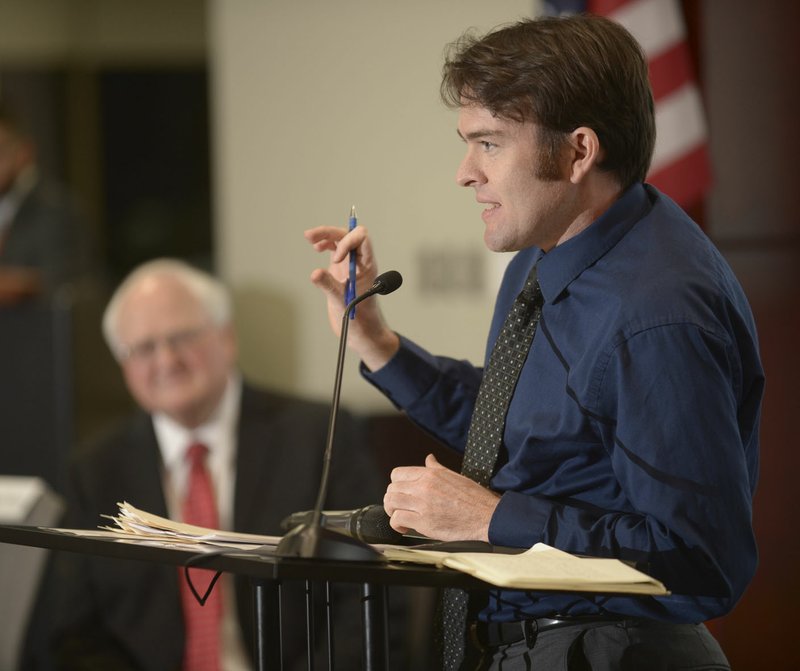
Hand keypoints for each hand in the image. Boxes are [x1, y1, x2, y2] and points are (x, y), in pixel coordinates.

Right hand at [304, 224, 398, 370]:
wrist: (362, 331)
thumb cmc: (360, 320)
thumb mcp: (343, 303)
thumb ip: (329, 287)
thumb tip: (315, 273)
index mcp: (368, 266)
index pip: (362, 239)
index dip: (347, 242)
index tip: (334, 260)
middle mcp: (360, 262)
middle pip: (348, 235)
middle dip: (331, 232)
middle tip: (310, 236)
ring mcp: (351, 265)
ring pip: (341, 240)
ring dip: (326, 234)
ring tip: (309, 237)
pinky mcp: (342, 270)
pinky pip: (335, 249)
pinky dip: (325, 244)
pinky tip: (316, 247)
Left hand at [384, 454, 500, 541]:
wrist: (487, 516)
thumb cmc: (474, 498)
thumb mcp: (454, 476)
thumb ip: (436, 468)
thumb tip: (429, 459)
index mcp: (430, 475)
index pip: (397, 474)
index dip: (396, 485)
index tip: (402, 493)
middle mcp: (424, 487)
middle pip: (391, 489)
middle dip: (393, 499)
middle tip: (401, 507)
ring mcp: (423, 504)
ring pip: (391, 502)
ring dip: (392, 511)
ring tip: (401, 516)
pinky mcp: (424, 522)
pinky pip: (397, 519)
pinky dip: (397, 524)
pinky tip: (405, 526)